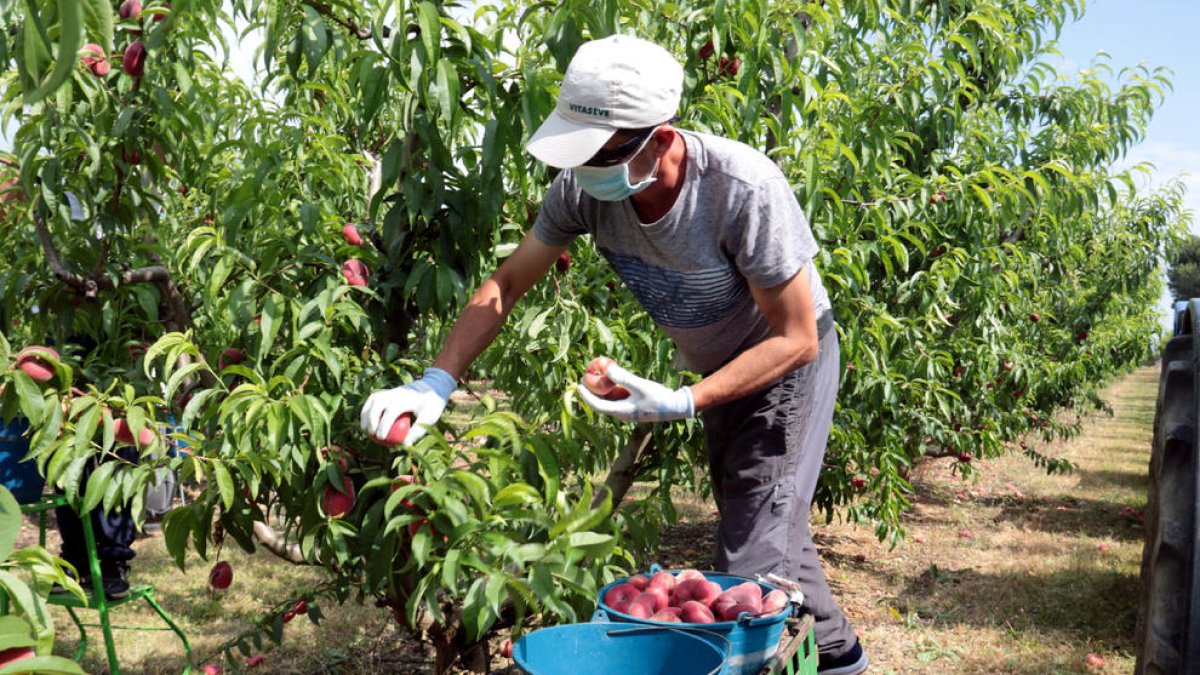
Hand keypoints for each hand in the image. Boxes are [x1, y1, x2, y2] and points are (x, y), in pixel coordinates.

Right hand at [360, 367, 455, 445]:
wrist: (432, 387)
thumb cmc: (432, 405)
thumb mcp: (430, 418)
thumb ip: (417, 431)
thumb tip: (405, 445)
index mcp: (407, 398)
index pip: (391, 410)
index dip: (384, 424)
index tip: (381, 438)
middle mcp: (397, 392)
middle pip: (378, 403)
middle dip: (371, 419)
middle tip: (371, 434)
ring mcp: (391, 390)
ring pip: (373, 399)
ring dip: (366, 413)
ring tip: (365, 429)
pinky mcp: (388, 391)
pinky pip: (373, 398)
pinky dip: (367, 409)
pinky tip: (366, 422)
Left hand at [576, 364, 693, 421]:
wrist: (676, 407)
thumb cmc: (659, 397)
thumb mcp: (640, 385)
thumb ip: (623, 377)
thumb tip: (607, 369)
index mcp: (622, 411)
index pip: (598, 405)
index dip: (587, 396)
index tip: (578, 386)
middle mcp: (623, 413)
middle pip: (602, 403)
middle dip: (593, 392)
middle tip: (586, 378)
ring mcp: (629, 411)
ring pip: (610, 400)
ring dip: (603, 390)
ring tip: (597, 377)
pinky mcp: (635, 407)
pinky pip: (619, 398)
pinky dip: (614, 390)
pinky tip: (614, 379)